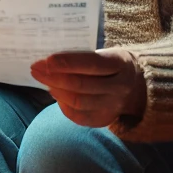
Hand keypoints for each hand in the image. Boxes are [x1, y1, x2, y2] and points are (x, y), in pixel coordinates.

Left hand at [30, 49, 145, 127]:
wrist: (137, 85)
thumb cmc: (111, 64)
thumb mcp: (105, 53)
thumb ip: (83, 57)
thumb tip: (50, 60)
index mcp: (120, 64)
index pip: (92, 63)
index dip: (68, 62)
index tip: (47, 60)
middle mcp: (120, 86)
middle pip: (81, 85)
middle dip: (54, 77)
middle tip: (36, 68)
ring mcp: (114, 105)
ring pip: (78, 102)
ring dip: (56, 90)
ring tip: (42, 80)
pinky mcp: (105, 119)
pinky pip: (79, 116)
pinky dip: (63, 105)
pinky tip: (55, 93)